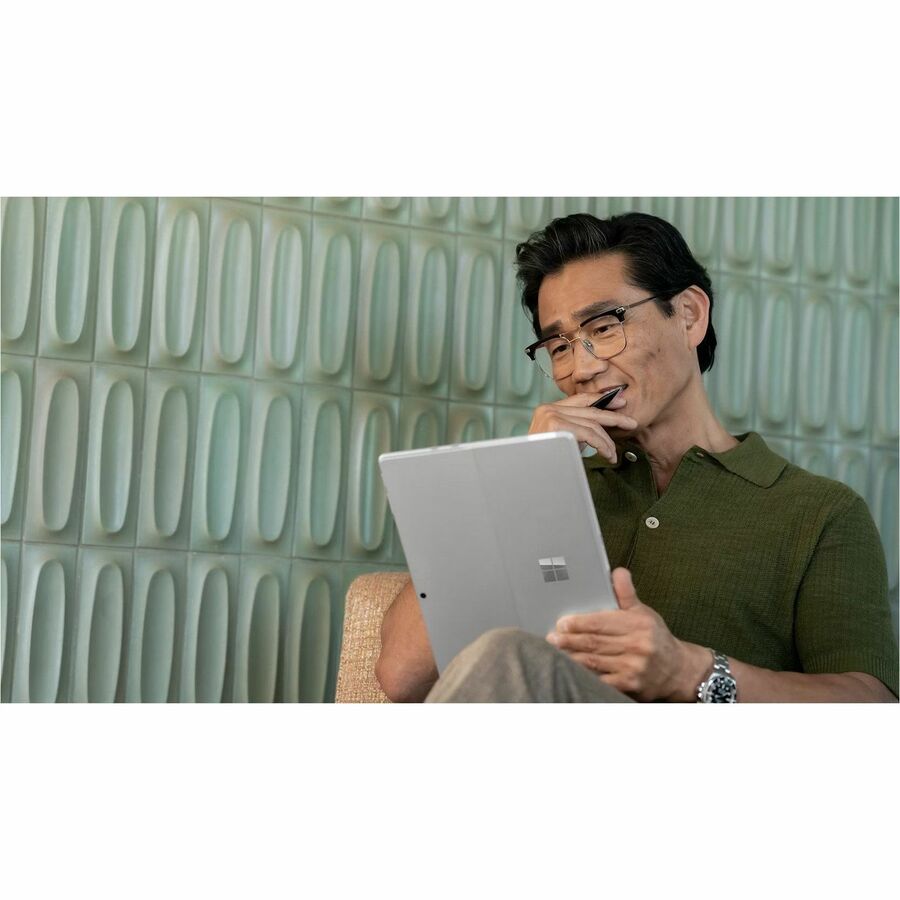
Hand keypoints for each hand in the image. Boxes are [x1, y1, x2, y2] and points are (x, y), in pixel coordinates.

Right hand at [528, 393, 636, 463]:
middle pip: (590, 410)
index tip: (619, 401)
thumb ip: (575, 429)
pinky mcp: (556, 425)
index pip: (580, 399)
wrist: (526, 476)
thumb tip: (598, 428)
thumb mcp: (561, 440)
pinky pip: (589, 434)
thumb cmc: (543, 461)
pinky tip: (607, 454)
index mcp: (548, 409)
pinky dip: (602, 445)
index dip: (602, 400)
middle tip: (630, 422)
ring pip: (592, 424)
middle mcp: (548, 408)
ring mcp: (551, 415)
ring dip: (607, 441)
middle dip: (613, 416)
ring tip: (612, 454)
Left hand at [546, 568, 708, 700]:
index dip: (579, 623)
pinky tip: (572, 671)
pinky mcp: (630, 686)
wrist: (678, 670)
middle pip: (595, 642)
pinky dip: (585, 676)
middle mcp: (637, 645)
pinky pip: (602, 680)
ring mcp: (633, 667)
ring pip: (595, 662)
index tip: (562, 623)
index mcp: (638, 624)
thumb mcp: (644, 612)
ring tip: (555, 652)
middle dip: (570, 640)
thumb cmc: (656, 637)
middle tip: (551, 638)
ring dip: (572, 657)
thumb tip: (617, 572)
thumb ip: (626, 593)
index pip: (602, 622)